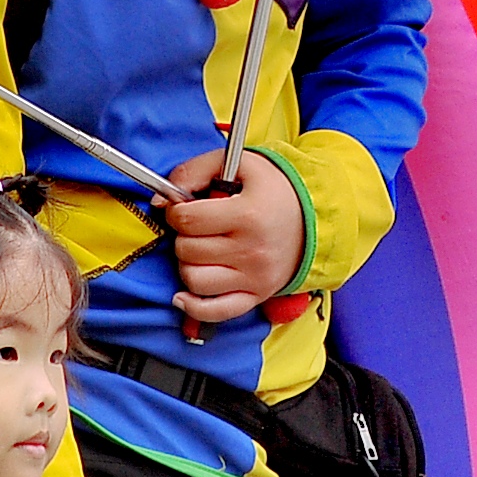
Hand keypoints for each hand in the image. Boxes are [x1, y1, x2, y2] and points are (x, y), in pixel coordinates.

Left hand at [157, 149, 304, 324]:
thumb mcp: (238, 164)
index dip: (177, 211)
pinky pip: (214, 312)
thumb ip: (193, 171)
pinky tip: (184, 293)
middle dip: (184, 235)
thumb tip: (159, 202)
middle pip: (187, 250)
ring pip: (194, 280)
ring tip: (202, 249)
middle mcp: (252, 250)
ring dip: (188, 264)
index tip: (186, 208)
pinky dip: (193, 306)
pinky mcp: (256, 296)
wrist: (316, 216)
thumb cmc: (273, 188)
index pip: (188, 220)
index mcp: (248, 214)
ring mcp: (255, 277)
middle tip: (198, 227)